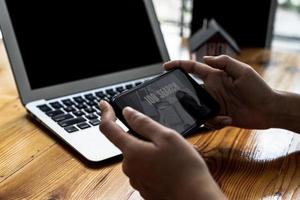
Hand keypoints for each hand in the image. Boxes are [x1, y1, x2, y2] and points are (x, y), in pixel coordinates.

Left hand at [99, 101, 225, 199]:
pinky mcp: (145, 188)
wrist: (194, 198)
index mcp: (132, 152)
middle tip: (164, 137)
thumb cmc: (184, 168)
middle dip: (142, 136)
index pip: (108, 128)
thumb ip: (144, 123)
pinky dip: (154, 164)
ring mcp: (136, 180)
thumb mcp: (167, 137)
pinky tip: (171, 166)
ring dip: (151, 151)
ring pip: (138, 156)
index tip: (104, 104)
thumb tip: (128, 113)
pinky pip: (145, 169)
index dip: (106, 113)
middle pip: (128, 143)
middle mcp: (129, 167)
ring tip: (173, 154)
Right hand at [164, 55, 275, 129]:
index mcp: (215, 76)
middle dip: (184, 96)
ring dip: (204, 113)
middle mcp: (212, 89)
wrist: (269, 110)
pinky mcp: (218, 115)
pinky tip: (228, 119)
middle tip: (181, 101)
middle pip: (190, 91)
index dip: (178, 66)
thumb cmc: (258, 88)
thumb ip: (224, 62)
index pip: (193, 69)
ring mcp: (214, 103)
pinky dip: (216, 121)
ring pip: (197, 108)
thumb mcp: (243, 71)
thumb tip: (204, 58)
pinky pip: (208, 120)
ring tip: (222, 114)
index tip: (165, 67)